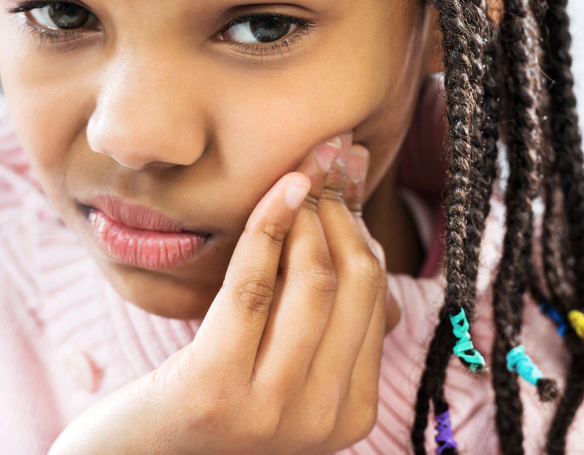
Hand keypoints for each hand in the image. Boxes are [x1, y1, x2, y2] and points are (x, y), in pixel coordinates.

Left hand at [50, 135, 399, 454]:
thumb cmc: (207, 400)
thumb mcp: (279, 368)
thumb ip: (322, 320)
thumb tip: (358, 224)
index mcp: (350, 416)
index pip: (376, 304)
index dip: (363, 232)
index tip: (349, 180)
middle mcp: (320, 420)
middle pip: (355, 287)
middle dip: (343, 213)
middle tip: (327, 162)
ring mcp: (270, 410)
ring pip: (312, 282)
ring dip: (308, 214)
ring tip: (297, 175)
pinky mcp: (215, 388)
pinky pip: (253, 288)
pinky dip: (266, 229)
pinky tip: (276, 192)